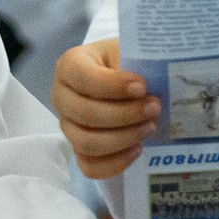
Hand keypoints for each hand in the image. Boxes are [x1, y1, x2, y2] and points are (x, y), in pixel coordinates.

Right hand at [52, 38, 158, 178]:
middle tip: (155, 107)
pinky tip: (138, 149)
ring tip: (151, 127)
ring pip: (87, 143)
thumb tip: (157, 84)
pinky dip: (115, 162)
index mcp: (70, 65)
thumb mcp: (128, 52)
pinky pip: (90, 166)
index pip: (83, 77)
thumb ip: (136, 64)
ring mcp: (67, 126)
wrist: (123, 78)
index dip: (112, 85)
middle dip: (125, 114)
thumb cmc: (125, 61)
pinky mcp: (78, 149)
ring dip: (123, 138)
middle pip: (86, 114)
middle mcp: (62, 96)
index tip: (142, 86)